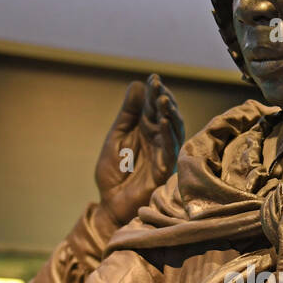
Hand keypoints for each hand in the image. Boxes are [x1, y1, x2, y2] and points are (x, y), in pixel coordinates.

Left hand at [95, 74, 183, 227]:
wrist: (110, 205)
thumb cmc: (114, 174)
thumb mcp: (115, 137)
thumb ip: (127, 114)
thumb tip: (138, 85)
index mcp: (146, 130)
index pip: (154, 107)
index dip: (154, 93)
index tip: (153, 78)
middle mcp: (158, 139)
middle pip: (166, 115)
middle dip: (163, 99)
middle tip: (158, 85)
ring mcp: (163, 153)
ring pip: (172, 129)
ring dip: (169, 114)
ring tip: (163, 100)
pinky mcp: (164, 169)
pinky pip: (170, 149)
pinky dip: (167, 134)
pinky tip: (163, 121)